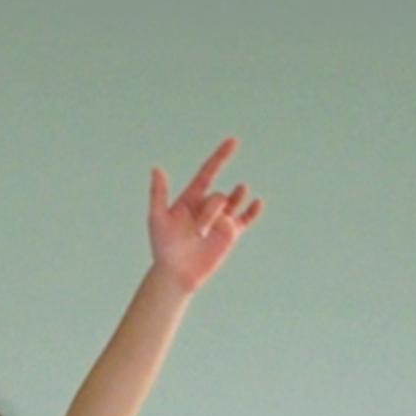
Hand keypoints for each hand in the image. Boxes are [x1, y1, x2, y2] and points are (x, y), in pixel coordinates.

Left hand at [146, 139, 262, 293]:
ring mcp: (220, 219)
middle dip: (210, 212)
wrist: (177, 274)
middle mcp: (207, 206)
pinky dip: (252, 211)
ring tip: (217, 220)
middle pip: (218, 196)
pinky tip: (258, 202)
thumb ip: (159, 193)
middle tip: (198, 231)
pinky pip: (245, 219)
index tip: (233, 141)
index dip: (220, 156)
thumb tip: (157, 169)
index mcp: (190, 198)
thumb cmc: (164, 246)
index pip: (209, 172)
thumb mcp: (157, 218)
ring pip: (231, 203)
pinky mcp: (230, 234)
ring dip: (230, 205)